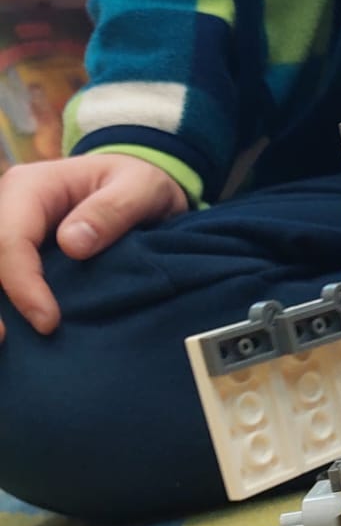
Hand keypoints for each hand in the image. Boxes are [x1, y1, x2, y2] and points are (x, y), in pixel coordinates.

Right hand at [0, 154, 187, 341]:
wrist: (138, 187)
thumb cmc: (139, 184)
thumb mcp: (141, 188)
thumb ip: (113, 211)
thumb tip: (72, 244)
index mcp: (31, 187)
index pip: (10, 237)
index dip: (22, 283)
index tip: (48, 322)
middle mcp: (9, 207)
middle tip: (6, 341)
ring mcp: (10, 232)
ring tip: (5, 342)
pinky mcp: (19, 255)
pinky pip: (4, 279)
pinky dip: (8, 304)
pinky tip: (16, 335)